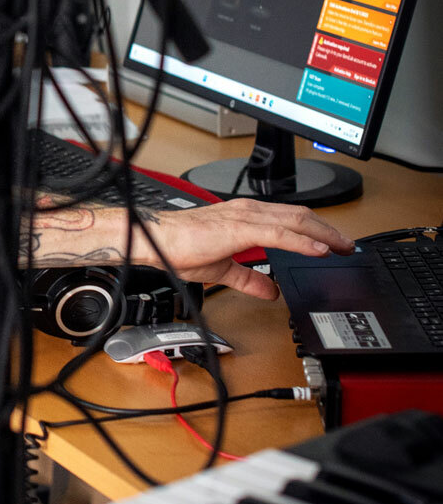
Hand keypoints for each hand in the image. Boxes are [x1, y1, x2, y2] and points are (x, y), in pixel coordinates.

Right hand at [131, 198, 354, 299]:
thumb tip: (270, 291)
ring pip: (295, 220)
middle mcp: (249, 212)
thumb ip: (249, 278)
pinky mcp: (240, 228)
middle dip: (328, 230)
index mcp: (245, 218)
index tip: (333, 244)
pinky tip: (318, 249)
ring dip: (323, 233)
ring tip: (342, 246)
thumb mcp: (223, 269)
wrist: (155, 239)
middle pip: (300, 216)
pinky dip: (302, 240)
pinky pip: (279, 233)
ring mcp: (246, 218)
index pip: (290, 219)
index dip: (316, 229)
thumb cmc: (179, 246)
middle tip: (348, 245)